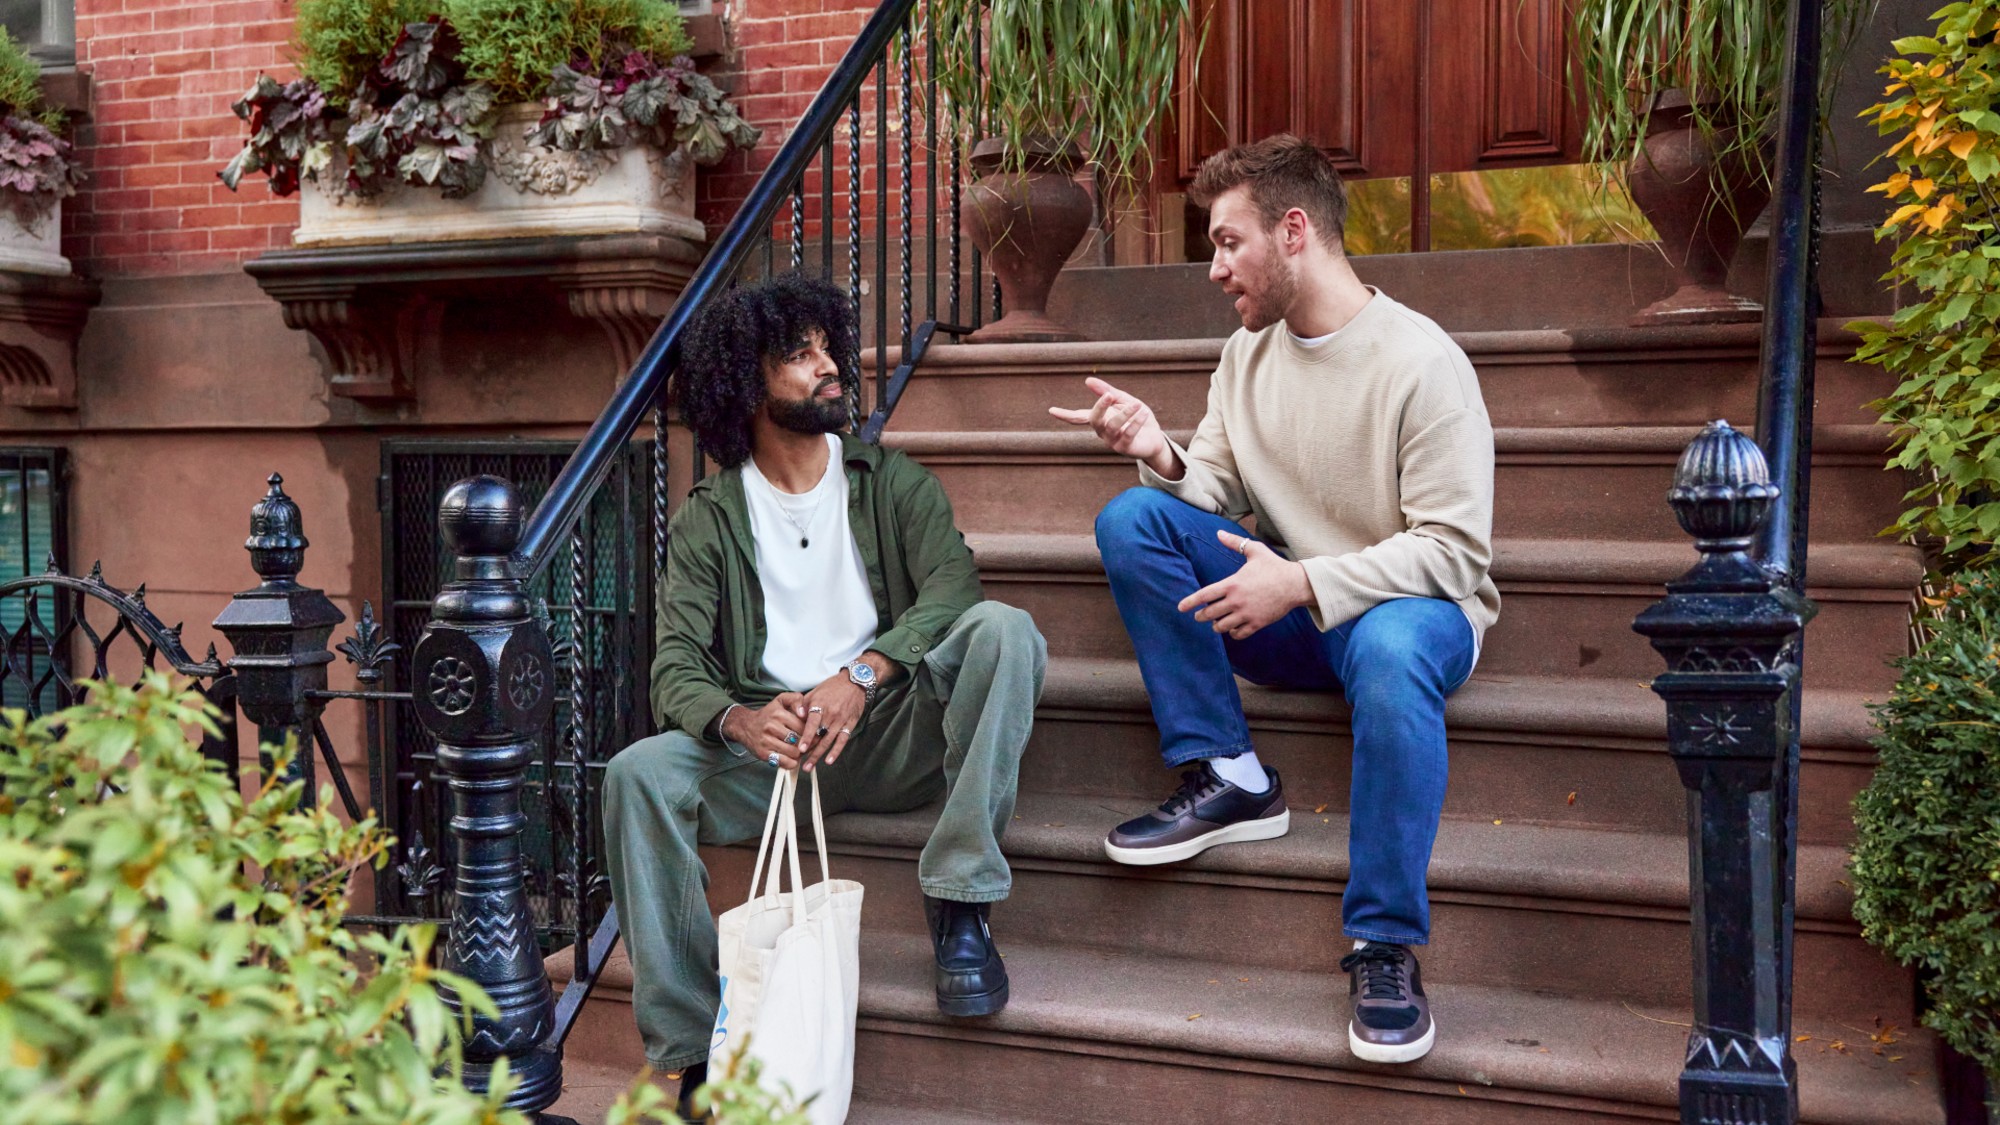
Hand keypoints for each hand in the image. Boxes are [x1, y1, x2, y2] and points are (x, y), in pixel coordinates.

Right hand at [721, 693, 807, 769]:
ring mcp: (767, 741)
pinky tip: (791, 759)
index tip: (811, 735)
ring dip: (799, 754)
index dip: (810, 733)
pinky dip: (791, 763)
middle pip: (800, 740)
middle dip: (805, 744)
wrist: (745, 725)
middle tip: (805, 744)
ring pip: (794, 752)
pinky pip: (784, 762)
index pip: (803, 727)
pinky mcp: (763, 753)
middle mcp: (772, 727)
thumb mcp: (781, 700)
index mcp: (779, 714)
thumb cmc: (767, 714)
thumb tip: (804, 713)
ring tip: (797, 749)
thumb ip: (796, 699)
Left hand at [794, 672, 866, 770]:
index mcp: (820, 705)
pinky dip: (836, 751)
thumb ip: (804, 704)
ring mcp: (841, 720)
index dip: (806, 737)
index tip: (800, 748)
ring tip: (810, 767)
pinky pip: (842, 740)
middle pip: (819, 736)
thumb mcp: (815, 691)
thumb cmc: (833, 687)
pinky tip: (829, 761)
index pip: (812, 723)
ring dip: (819, 755)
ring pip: (828, 741)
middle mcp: (831, 714)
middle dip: (810, 752)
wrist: (855, 682)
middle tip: (802, 765)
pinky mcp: (850, 724)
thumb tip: (796, 715)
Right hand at [1048, 377, 1172, 470]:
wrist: (1155, 438)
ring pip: (1112, 426)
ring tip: (1137, 404)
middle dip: (1100, 407)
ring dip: (1125, 413)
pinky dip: (1136, 422)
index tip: (1051, 410)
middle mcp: (1102, 432)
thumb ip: (1107, 391)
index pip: (1079, 417)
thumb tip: (1087, 381)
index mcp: (1099, 420)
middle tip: (1108, 395)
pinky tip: (1143, 413)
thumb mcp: (1123, 401)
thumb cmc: (1137, 419)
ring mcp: (1112, 441)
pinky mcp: (1125, 448)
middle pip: (1094, 420)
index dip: (1065, 414)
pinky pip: (1128, 434)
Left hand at [1179, 529, 1312, 639]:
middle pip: (1209, 614)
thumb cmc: (1274, 566)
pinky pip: (1238, 634)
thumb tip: (1218, 533)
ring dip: (1216, 626)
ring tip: (1216, 622)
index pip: (1205, 595)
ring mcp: (1246, 614)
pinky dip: (1232, 633)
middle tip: (1198, 615)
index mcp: (1233, 583)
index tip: (1181, 608)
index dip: (1190, 602)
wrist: (1295, 584)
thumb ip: (1234, 542)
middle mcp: (1236, 601)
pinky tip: (1232, 628)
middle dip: (1201, 616)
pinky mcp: (1257, 623)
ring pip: (1222, 627)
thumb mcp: (1254, 550)